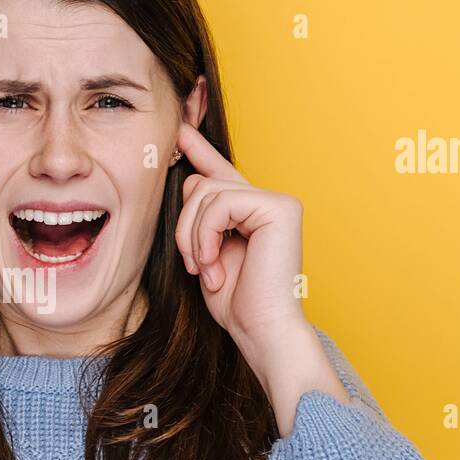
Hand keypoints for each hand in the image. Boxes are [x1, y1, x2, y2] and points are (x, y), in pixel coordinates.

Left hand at [172, 121, 348, 433]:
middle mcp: (266, 201)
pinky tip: (214, 266)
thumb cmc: (235, 303)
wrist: (261, 331)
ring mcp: (276, 202)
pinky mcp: (279, 207)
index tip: (180, 128)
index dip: (198, 149)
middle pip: (200, 184)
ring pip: (206, 192)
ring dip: (193, 237)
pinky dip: (206, 236)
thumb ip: (200, 217)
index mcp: (249, 212)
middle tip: (193, 265)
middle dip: (185, 226)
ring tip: (206, 269)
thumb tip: (188, 178)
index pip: (218, 172)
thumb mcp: (204, 253)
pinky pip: (220, 203)